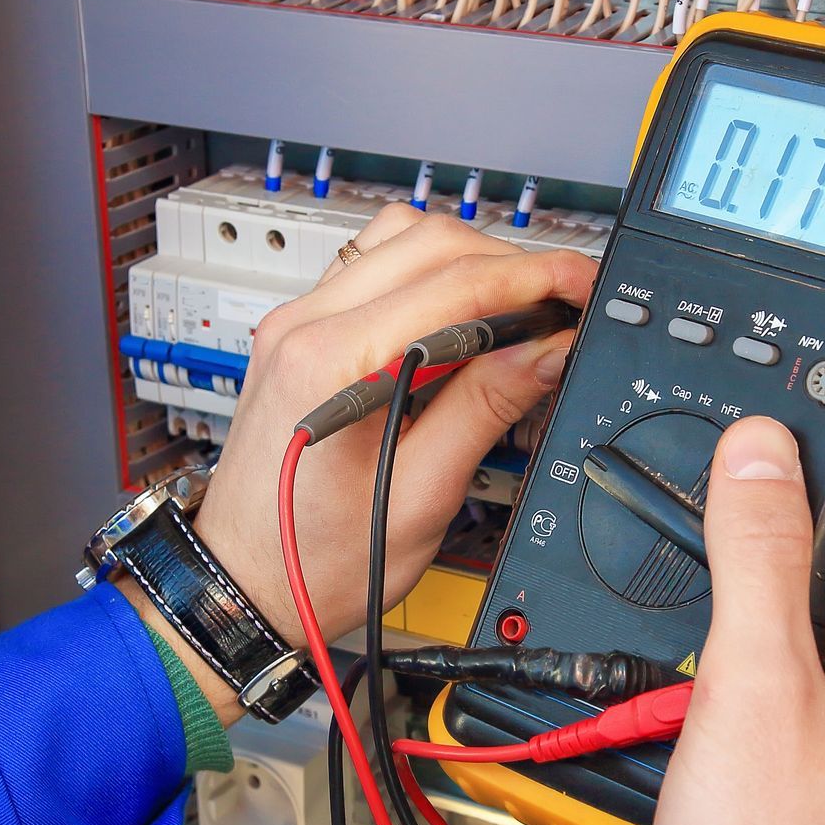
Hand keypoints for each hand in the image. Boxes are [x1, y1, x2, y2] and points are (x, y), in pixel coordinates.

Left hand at [193, 203, 595, 663]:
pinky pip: (372, 269)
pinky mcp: (299, 334)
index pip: (454, 282)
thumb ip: (486, 409)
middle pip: (428, 240)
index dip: (534, 277)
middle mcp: (304, 326)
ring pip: (399, 241)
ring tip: (516, 311)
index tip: (580, 286)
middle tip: (562, 302)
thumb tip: (546, 349)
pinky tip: (460, 320)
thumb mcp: (422, 497)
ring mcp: (296, 323)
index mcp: (332, 363)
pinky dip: (427, 277)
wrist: (243, 584)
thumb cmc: (315, 562)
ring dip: (467, 261)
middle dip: (508, 263)